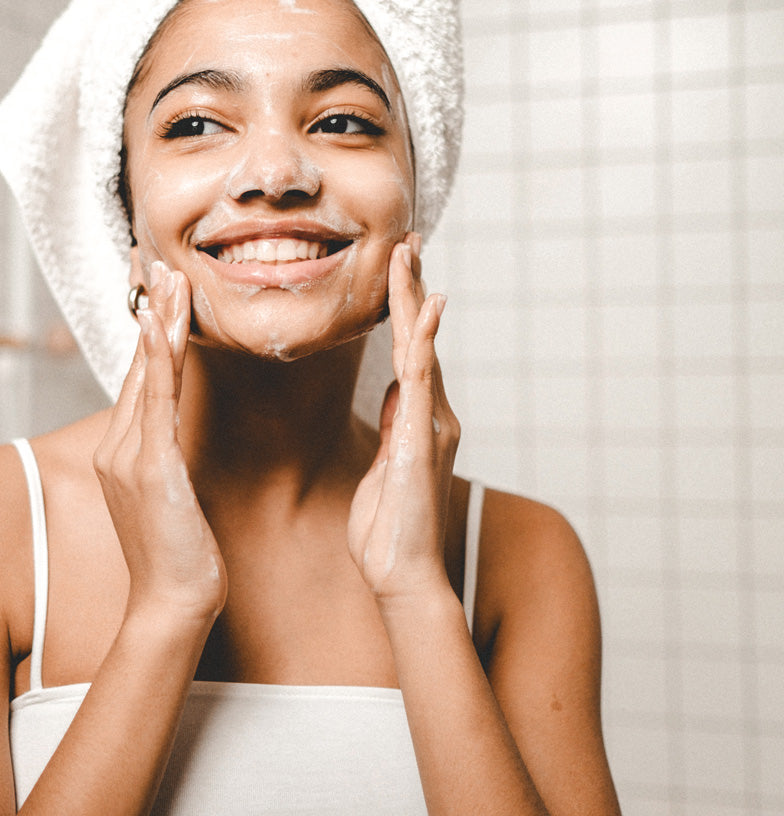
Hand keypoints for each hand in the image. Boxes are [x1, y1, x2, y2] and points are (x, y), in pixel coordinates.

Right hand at [93, 261, 226, 623]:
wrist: (171, 605)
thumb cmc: (180, 559)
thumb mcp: (173, 499)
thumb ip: (170, 462)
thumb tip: (179, 440)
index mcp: (123, 452)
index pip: (140, 378)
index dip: (149, 330)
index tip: (157, 288)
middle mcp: (118, 447)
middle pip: (137, 364)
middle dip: (149, 310)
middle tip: (157, 261)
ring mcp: (129, 455)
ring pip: (146, 373)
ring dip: (157, 320)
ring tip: (167, 276)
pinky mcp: (149, 466)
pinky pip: (157, 400)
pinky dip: (159, 358)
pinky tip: (164, 325)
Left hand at [347, 236, 459, 605]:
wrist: (402, 574)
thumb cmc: (389, 532)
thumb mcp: (384, 467)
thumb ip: (394, 427)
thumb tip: (397, 393)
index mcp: (417, 419)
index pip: (409, 351)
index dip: (404, 308)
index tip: (398, 268)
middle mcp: (431, 414)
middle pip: (419, 338)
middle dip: (412, 288)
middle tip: (407, 240)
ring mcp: (431, 423)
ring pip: (421, 347)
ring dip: (414, 298)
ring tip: (408, 254)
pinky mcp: (422, 436)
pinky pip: (422, 378)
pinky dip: (423, 339)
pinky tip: (424, 307)